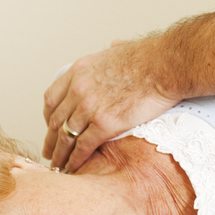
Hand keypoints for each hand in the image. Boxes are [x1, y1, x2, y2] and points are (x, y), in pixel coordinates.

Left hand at [42, 0, 214, 172]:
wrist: (165, 65)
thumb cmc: (151, 57)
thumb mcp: (120, 48)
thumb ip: (112, 51)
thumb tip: (115, 46)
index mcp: (79, 71)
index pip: (52, 99)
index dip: (49, 118)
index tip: (52, 128)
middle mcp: (78, 89)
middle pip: (55, 121)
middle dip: (51, 140)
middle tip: (49, 154)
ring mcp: (89, 107)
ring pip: (65, 137)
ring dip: (60, 155)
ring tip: (58, 167)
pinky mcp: (104, 123)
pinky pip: (82, 146)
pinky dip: (74, 160)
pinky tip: (73, 168)